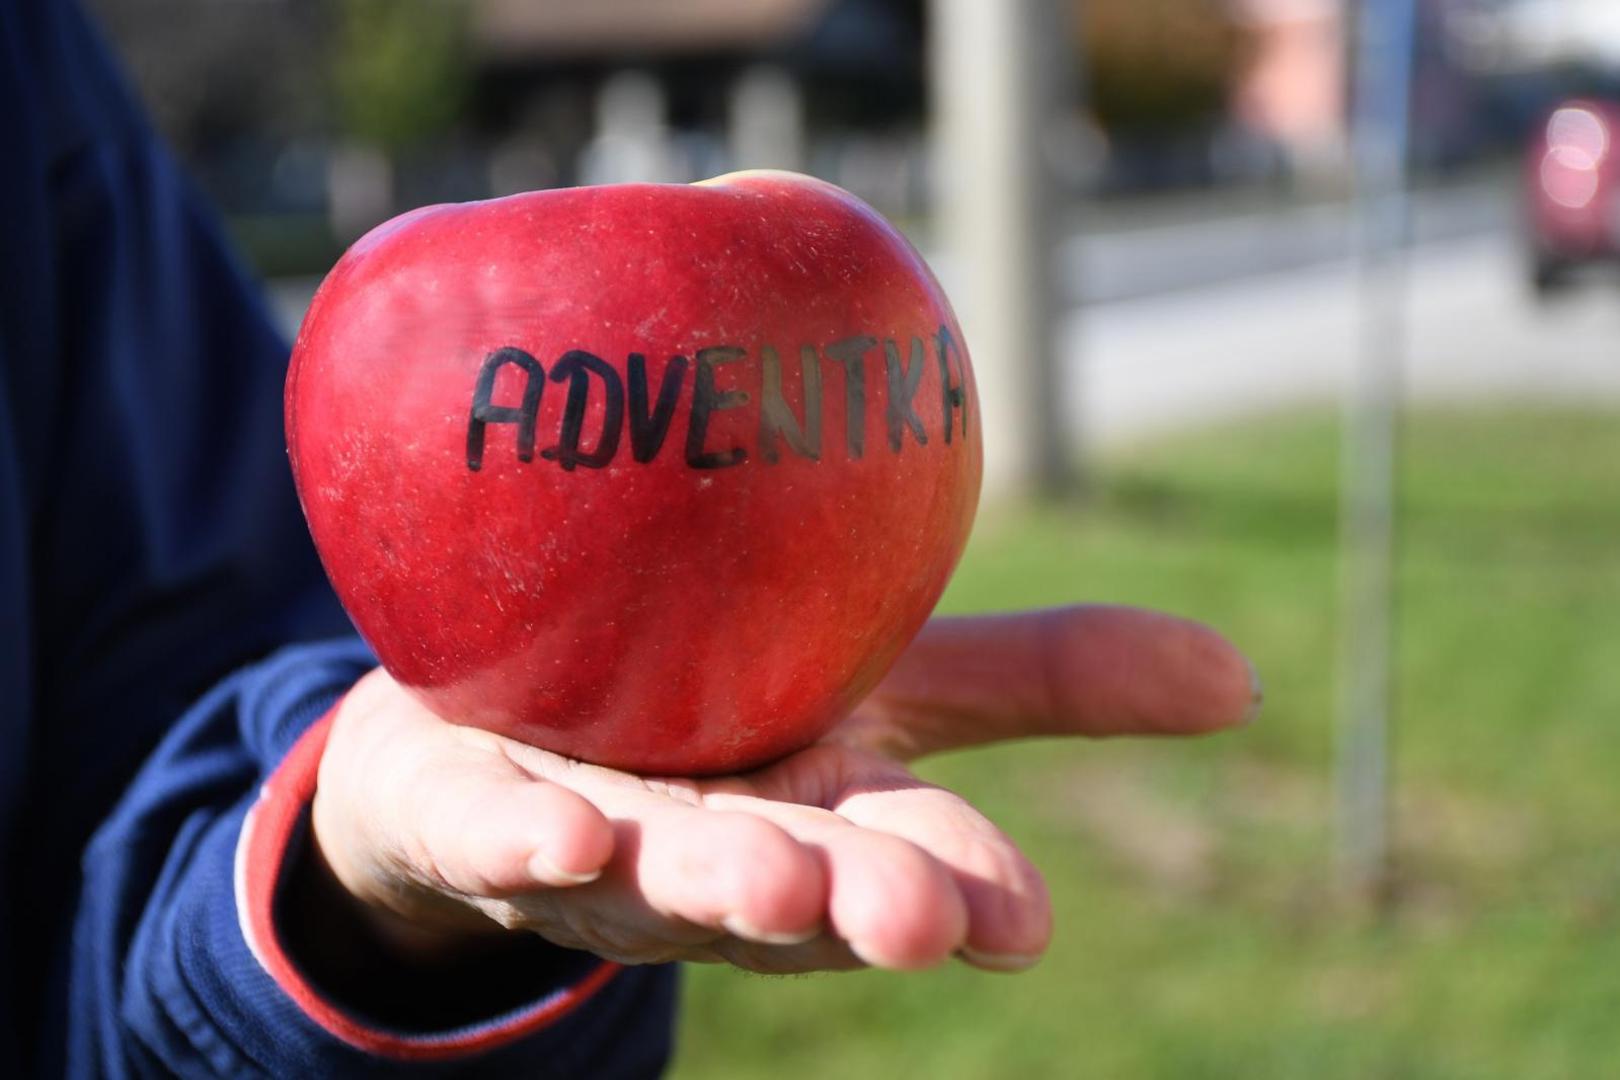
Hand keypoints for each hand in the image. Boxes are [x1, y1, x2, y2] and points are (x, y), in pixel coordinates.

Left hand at [311, 606, 1258, 974]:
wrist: (511, 730)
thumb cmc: (726, 711)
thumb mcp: (894, 680)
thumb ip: (1048, 679)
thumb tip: (1243, 677)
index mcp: (827, 818)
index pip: (912, 860)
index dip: (965, 891)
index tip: (1018, 920)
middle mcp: (723, 851)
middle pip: (796, 888)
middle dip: (855, 907)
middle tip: (913, 916)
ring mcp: (598, 847)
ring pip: (657, 878)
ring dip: (714, 885)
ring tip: (766, 880)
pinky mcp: (478, 818)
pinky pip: (490, 839)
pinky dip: (518, 842)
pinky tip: (545, 837)